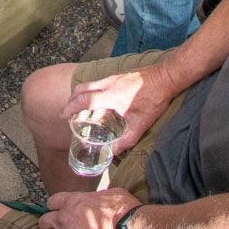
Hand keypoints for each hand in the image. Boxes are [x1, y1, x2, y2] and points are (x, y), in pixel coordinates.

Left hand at [37, 190, 138, 228]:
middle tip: (55, 226)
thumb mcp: (105, 194)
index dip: (55, 206)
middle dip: (48, 223)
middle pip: (44, 220)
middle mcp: (63, 219)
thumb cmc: (120, 210)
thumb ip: (93, 198)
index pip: (52, 202)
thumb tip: (97, 200)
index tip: (59, 209)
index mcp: (71, 201)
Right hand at [61, 59, 177, 154]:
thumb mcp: (141, 124)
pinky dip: (90, 92)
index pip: (84, 100)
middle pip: (81, 88)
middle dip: (71, 100)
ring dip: (80, 95)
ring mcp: (112, 78)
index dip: (71, 107)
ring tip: (79, 109)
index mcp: (111, 95)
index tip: (63, 115)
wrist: (165, 77)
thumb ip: (126, 140)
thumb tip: (113, 152)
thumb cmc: (154, 100)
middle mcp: (108, 83)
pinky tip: (98, 103)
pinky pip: (98, 83)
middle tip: (67, 112)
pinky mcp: (117, 76)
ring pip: (89, 84)